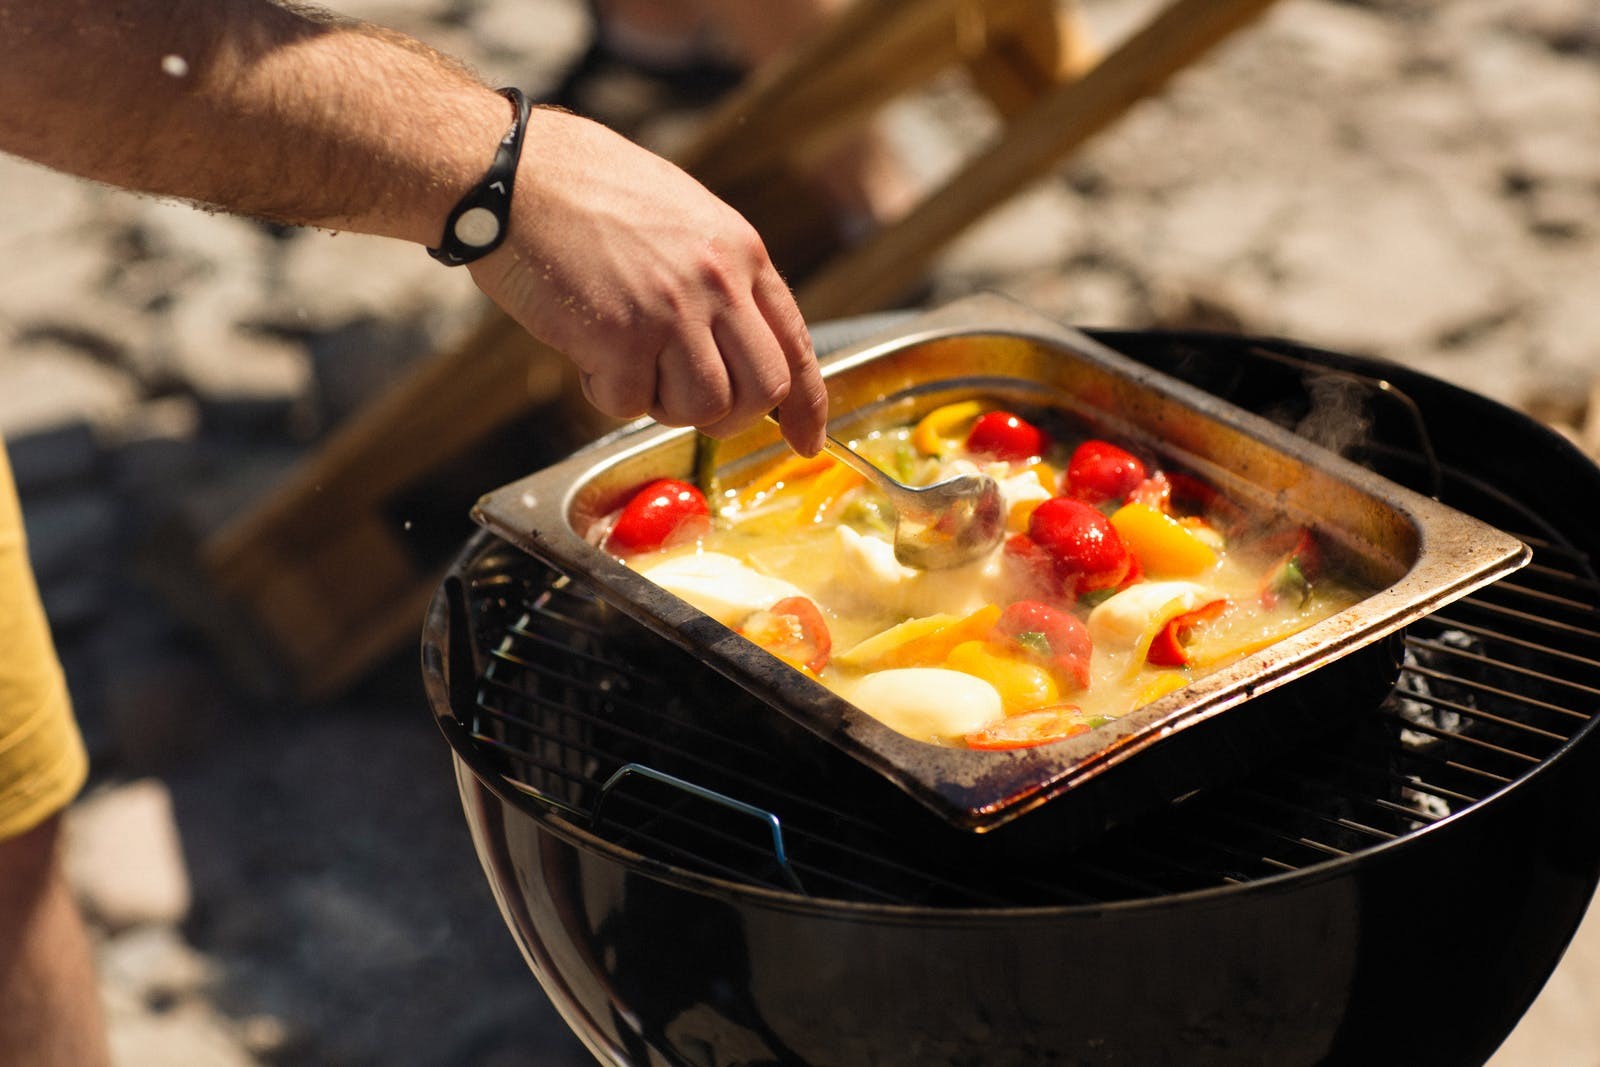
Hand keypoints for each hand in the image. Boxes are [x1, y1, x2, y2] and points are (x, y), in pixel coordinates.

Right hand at [469, 108, 827, 455]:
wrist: (512, 173)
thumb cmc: (584, 191)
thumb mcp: (683, 217)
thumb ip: (718, 276)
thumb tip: (736, 344)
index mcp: (740, 252)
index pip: (796, 343)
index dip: (807, 404)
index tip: (806, 439)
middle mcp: (718, 282)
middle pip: (763, 389)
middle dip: (731, 416)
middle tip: (689, 405)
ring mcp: (672, 312)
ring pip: (703, 408)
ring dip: (664, 405)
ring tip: (627, 365)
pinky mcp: (620, 338)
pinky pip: (630, 404)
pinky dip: (606, 392)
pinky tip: (586, 351)